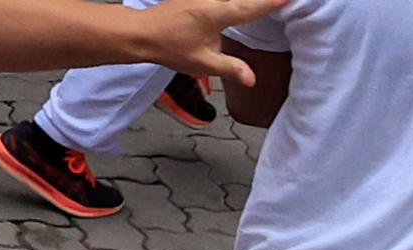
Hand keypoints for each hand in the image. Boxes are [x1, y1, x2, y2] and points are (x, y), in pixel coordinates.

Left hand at [120, 0, 287, 83]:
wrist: (142, 32)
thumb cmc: (170, 47)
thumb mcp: (203, 63)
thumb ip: (231, 68)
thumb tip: (252, 79)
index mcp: (215, 14)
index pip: (249, 7)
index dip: (270, 2)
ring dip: (247, 0)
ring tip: (268, 1)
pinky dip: (234, 0)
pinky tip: (238, 2)